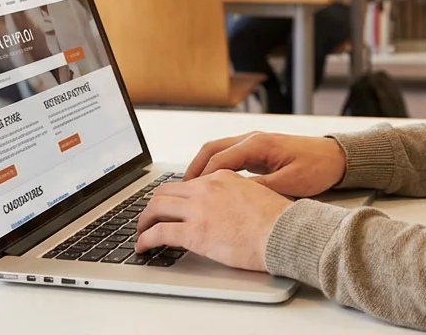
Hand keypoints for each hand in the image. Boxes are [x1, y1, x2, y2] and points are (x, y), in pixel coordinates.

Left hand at [135, 171, 290, 271]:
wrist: (284, 232)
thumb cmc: (278, 220)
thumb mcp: (256, 194)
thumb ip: (237, 194)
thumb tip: (229, 207)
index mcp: (222, 177)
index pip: (187, 183)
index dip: (174, 197)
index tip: (170, 207)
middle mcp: (206, 188)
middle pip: (165, 192)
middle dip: (152, 206)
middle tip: (148, 218)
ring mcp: (198, 209)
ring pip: (155, 208)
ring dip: (143, 221)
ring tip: (141, 233)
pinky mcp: (194, 232)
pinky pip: (158, 233)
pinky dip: (145, 240)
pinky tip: (143, 247)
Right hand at [184, 132, 347, 197]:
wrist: (337, 158)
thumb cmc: (318, 168)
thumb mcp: (289, 183)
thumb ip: (260, 189)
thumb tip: (234, 198)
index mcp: (258, 144)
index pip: (219, 160)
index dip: (201, 178)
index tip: (188, 194)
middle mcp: (253, 139)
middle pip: (212, 150)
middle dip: (194, 169)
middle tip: (180, 190)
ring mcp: (255, 143)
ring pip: (218, 151)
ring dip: (202, 167)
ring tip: (190, 189)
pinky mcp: (258, 151)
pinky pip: (229, 156)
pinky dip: (215, 168)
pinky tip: (210, 185)